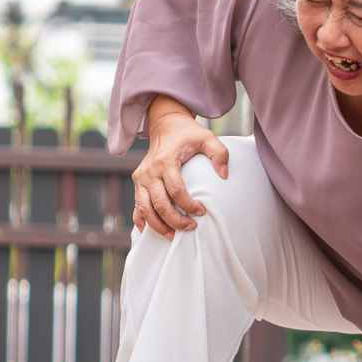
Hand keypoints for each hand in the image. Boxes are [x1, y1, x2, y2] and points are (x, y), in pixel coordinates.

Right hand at [130, 110, 229, 238]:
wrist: (166, 125)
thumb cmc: (189, 134)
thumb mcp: (207, 138)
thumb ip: (219, 154)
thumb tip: (224, 176)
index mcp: (165, 161)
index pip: (176, 189)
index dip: (188, 204)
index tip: (202, 211)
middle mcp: (149, 171)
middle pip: (159, 203)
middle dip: (174, 219)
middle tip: (191, 227)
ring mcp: (141, 178)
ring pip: (144, 208)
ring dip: (158, 225)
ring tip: (173, 236)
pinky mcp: (138, 183)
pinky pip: (136, 206)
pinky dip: (141, 220)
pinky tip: (149, 231)